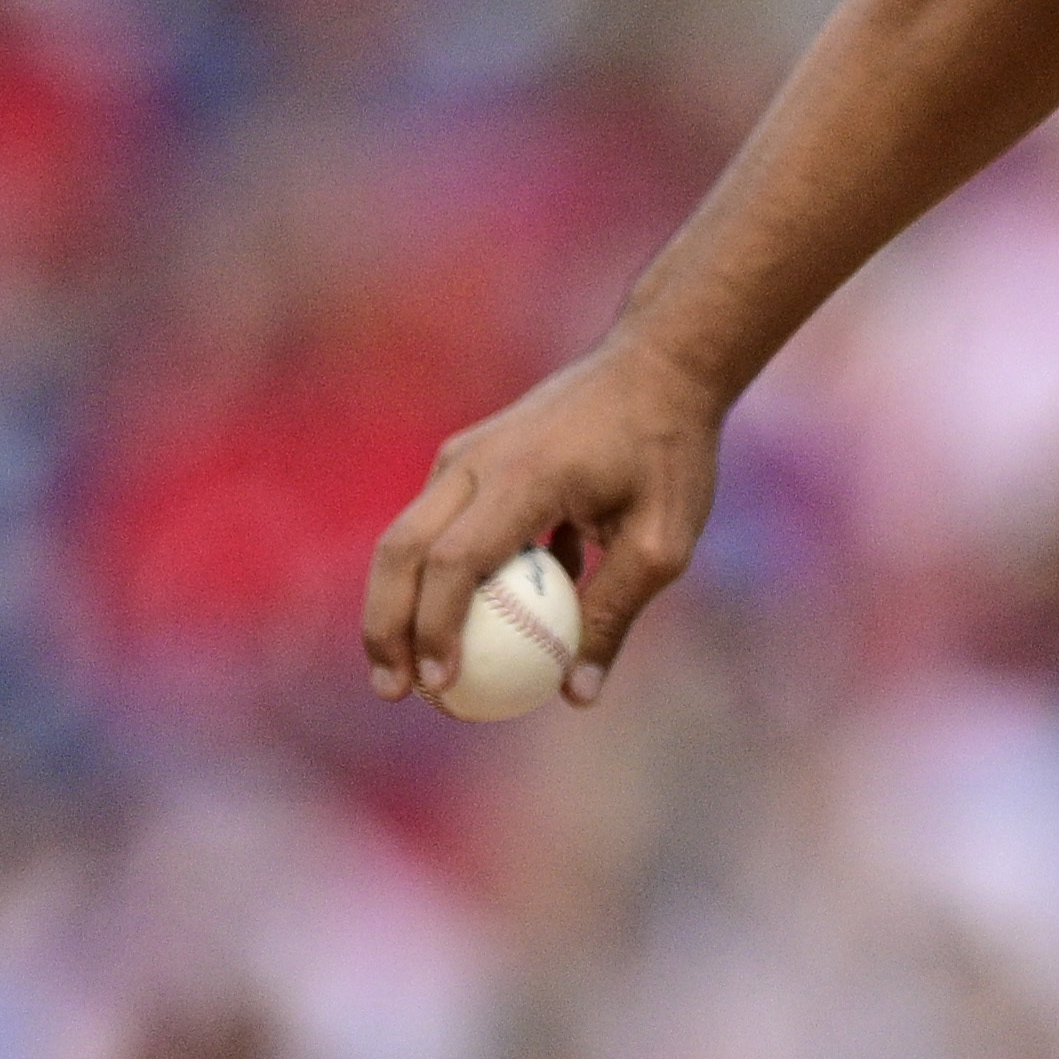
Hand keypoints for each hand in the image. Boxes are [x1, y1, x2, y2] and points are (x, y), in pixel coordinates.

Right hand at [362, 337, 724, 708]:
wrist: (660, 364)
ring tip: (414, 672)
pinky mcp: (468, 456)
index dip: (437, 628)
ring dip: (401, 606)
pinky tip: (480, 619)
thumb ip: (615, 613)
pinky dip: (439, 575)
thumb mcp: (663, 541)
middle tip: (397, 691)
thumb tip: (576, 694)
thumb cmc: (671, 451)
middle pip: (402, 551)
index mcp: (525, 476)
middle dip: (387, 627)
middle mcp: (477, 461)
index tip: (440, 685)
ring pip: (406, 537)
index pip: (456, 561)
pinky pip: (438, 524)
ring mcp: (465, 453)